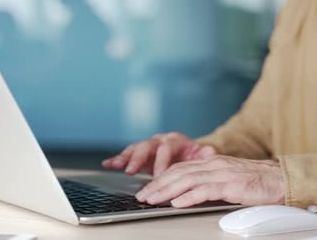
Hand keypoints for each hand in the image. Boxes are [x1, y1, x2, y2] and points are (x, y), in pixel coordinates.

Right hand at [102, 132, 216, 176]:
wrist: (191, 155)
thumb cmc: (196, 158)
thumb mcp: (203, 156)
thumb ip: (205, 154)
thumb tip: (208, 151)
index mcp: (175, 140)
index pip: (167, 148)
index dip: (162, 162)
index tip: (158, 176)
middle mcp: (160, 141)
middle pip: (147, 146)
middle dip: (139, 159)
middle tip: (132, 171)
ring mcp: (148, 147)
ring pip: (134, 149)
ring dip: (125, 158)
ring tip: (116, 165)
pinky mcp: (140, 155)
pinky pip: (126, 155)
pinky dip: (117, 159)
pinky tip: (107, 165)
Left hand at [135, 155, 284, 207]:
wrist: (281, 179)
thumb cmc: (256, 182)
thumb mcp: (227, 178)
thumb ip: (209, 182)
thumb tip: (187, 194)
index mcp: (211, 162)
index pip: (179, 168)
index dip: (160, 178)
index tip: (148, 189)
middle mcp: (213, 164)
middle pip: (178, 173)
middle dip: (157, 185)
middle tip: (142, 196)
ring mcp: (222, 173)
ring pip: (186, 180)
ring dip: (166, 191)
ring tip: (152, 200)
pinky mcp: (231, 184)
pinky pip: (205, 190)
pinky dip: (188, 196)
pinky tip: (177, 202)